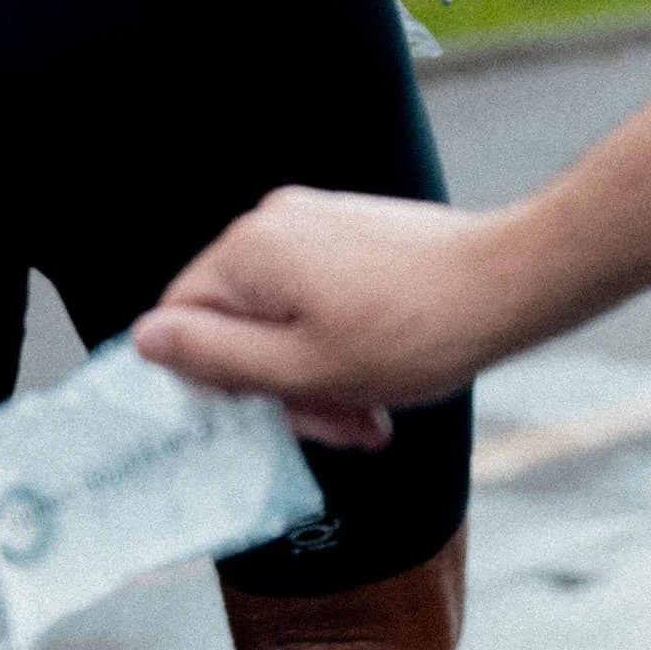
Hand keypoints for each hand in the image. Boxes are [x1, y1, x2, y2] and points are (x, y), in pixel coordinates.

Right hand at [132, 189, 519, 447]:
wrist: (506, 283)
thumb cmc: (410, 331)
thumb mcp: (304, 369)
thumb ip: (217, 357)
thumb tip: (144, 339)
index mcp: (250, 250)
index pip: (182, 316)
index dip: (211, 379)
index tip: (262, 419)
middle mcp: (274, 223)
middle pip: (237, 320)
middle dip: (279, 385)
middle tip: (335, 426)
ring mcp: (315, 223)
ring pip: (283, 317)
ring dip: (315, 376)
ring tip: (368, 416)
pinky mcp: (350, 233)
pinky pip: (318, 297)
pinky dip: (338, 345)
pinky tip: (380, 383)